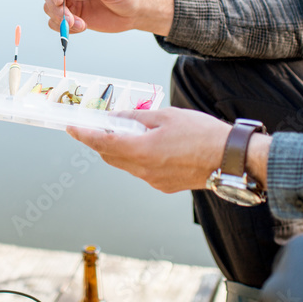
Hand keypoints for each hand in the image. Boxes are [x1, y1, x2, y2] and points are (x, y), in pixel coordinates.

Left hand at [67, 107, 231, 192]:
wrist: (231, 159)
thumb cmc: (202, 134)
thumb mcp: (167, 116)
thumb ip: (137, 117)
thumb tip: (117, 117)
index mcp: (141, 150)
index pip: (102, 142)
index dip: (84, 135)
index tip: (71, 127)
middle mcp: (143, 170)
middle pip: (110, 156)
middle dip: (100, 141)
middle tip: (96, 126)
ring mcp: (153, 180)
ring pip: (125, 164)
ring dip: (119, 149)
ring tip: (125, 132)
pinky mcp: (164, 185)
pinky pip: (141, 171)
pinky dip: (136, 158)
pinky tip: (148, 145)